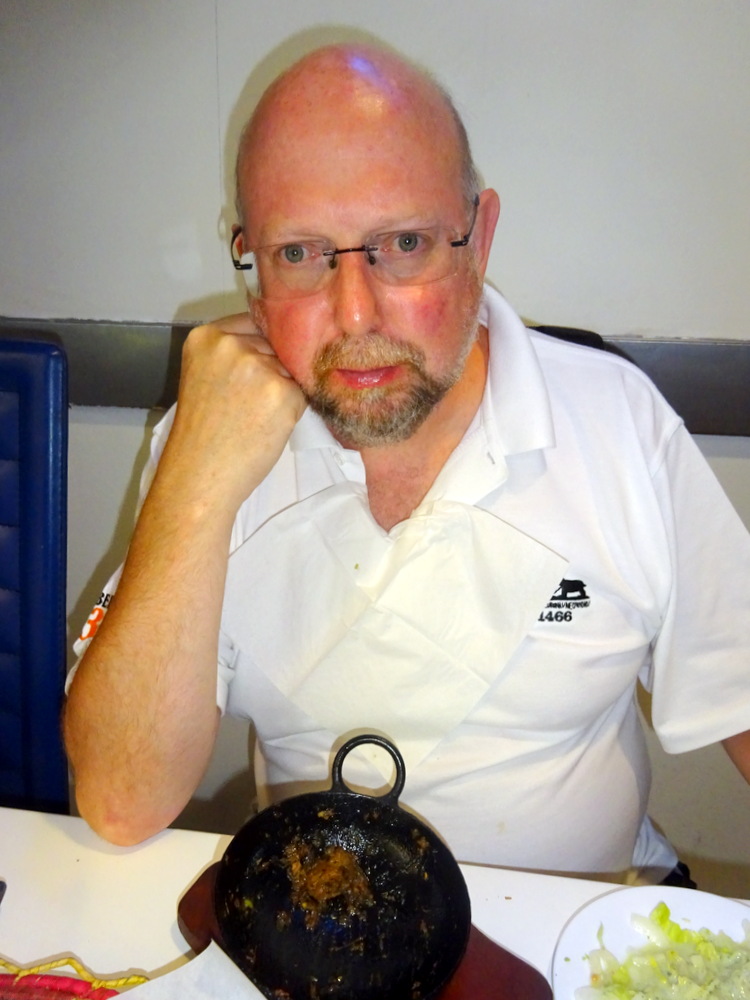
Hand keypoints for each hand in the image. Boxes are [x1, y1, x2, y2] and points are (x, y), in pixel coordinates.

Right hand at [162, 313, 306, 510]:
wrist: (199, 477)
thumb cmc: (201, 434)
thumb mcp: (204, 376)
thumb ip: (233, 353)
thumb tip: (279, 340)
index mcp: (205, 336)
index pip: (253, 323)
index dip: (261, 347)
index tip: (255, 370)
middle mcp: (231, 345)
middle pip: (274, 345)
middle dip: (273, 369)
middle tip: (250, 404)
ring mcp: (258, 367)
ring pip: (290, 369)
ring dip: (283, 391)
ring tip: (254, 418)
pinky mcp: (282, 393)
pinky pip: (302, 394)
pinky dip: (292, 412)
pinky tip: (266, 428)